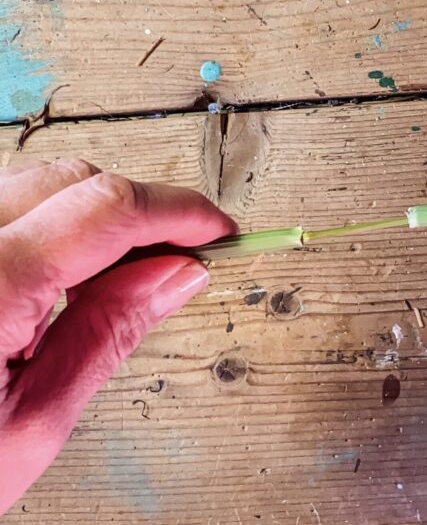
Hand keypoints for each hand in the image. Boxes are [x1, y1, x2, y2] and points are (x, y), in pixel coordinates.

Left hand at [0, 158, 234, 514]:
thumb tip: (177, 275)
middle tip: (178, 258)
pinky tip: (60, 276)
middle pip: (72, 180)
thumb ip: (110, 332)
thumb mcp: (29, 427)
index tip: (215, 231)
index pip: (107, 209)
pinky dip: (45, 225)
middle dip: (138, 210)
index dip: (177, 212)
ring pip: (34, 185)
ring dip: (90, 215)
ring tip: (117, 278)